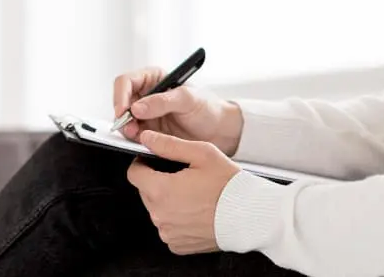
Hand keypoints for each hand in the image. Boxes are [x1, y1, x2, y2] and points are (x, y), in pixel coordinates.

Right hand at [113, 67, 243, 154]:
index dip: (121, 95)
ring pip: (125, 120)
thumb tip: (137, 107)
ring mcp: (146, 114)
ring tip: (138, 136)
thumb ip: (162, 102)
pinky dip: (134, 140)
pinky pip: (133, 135)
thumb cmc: (207, 108)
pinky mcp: (149, 131)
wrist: (219, 131)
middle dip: (122, 116)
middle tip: (130, 128)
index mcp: (153, 78)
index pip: (126, 81)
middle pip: (121, 102)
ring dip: (127, 129)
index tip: (123, 111)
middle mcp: (146, 95)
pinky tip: (144, 142)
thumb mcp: (187, 99)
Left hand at [126, 130, 241, 254]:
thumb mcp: (201, 153)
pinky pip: (169, 227)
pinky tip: (195, 211)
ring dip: (167, 201)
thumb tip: (146, 138)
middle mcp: (160, 214)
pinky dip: (177, 219)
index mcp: (161, 190)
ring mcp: (168, 232)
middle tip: (182, 177)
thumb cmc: (228, 185)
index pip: (134, 174)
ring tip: (192, 195)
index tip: (154, 162)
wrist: (250, 217)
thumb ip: (169, 144)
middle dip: (158, 182)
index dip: (142, 164)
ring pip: (157, 210)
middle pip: (146, 192)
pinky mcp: (177, 244)